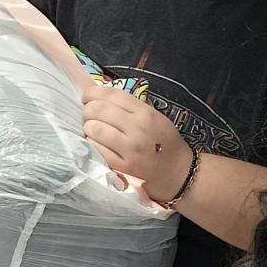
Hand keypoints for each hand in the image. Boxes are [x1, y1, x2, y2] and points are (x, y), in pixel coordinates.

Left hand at [81, 82, 190, 203]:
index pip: (112, 94)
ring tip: (92, 130)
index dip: (93, 93)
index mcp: (145, 113)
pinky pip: (96, 150)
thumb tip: (101, 97)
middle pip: (99, 110)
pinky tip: (96, 144)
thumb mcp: (155, 117)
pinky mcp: (123, 167)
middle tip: (88, 114)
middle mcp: (137, 129)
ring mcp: (130, 149)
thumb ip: (132, 107)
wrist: (179, 173)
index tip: (87, 96)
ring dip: (88, 128)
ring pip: (94, 129)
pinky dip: (91, 145)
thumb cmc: (165, 143)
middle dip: (87, 110)